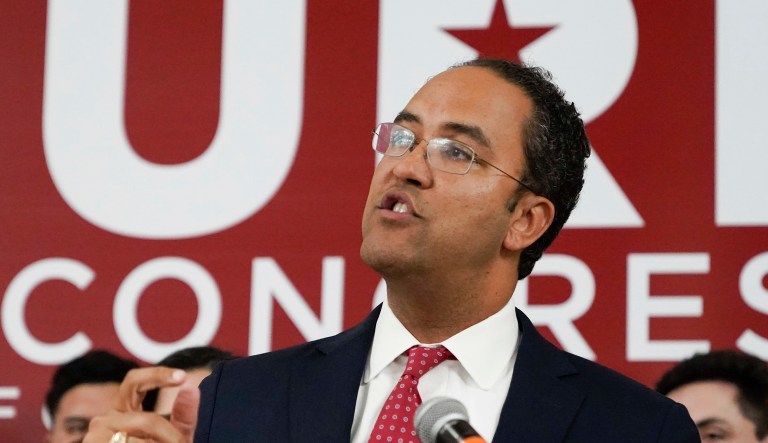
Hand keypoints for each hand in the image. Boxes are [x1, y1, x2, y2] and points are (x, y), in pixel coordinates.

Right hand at [82, 367, 198, 442]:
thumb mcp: (172, 437)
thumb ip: (183, 416)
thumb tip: (192, 387)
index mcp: (123, 409)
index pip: (135, 381)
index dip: (157, 375)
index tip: (183, 376)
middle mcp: (105, 420)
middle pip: (148, 420)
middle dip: (171, 437)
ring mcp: (95, 437)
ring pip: (142, 439)